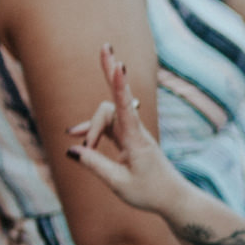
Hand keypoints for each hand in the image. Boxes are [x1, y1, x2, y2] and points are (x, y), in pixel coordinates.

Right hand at [66, 45, 184, 214]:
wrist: (172, 198)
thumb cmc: (149, 193)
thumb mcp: (118, 184)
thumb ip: (94, 165)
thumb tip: (71, 150)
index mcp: (136, 141)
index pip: (125, 108)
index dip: (119, 86)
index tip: (119, 65)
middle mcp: (134, 131)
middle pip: (112, 103)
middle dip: (107, 76)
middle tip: (105, 47)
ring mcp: (131, 132)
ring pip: (106, 117)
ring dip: (89, 126)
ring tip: (72, 136)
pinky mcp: (128, 138)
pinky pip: (107, 126)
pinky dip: (92, 130)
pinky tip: (76, 137)